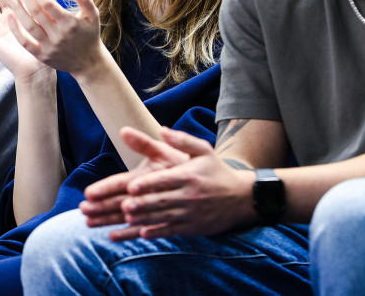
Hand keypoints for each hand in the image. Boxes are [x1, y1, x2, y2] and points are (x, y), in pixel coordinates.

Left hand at [1, 0, 109, 78]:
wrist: (88, 63)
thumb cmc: (89, 34)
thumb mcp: (93, 15)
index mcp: (69, 23)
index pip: (48, 3)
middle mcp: (58, 35)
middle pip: (36, 11)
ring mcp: (49, 47)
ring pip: (28, 25)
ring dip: (17, 8)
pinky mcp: (41, 56)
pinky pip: (25, 42)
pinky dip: (16, 30)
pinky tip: (9, 16)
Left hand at [81, 127, 254, 240]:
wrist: (241, 197)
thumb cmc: (216, 171)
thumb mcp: (203, 150)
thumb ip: (181, 139)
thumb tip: (162, 130)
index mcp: (189, 175)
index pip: (165, 180)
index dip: (148, 184)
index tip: (131, 186)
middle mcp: (190, 195)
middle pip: (161, 200)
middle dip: (142, 204)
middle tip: (123, 206)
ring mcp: (192, 213)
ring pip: (164, 217)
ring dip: (144, 219)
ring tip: (127, 219)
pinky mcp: (194, 227)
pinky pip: (173, 230)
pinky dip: (158, 232)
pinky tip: (143, 233)